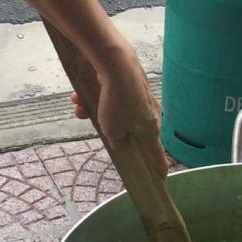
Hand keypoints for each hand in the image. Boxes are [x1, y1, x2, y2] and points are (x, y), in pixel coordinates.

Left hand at [70, 43, 167, 177]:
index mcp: (151, 128)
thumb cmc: (118, 103)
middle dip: (109, 129)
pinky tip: (79, 97)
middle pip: (132, 129)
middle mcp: (150, 112)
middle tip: (98, 127)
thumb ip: (117, 140)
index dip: (158, 167)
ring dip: (96, 112)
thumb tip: (119, 139)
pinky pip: (112, 96)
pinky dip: (96, 98)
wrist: (116, 64)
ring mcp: (141, 96)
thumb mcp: (113, 131)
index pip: (157, 154)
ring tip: (80, 110)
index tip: (162, 178)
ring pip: (116, 111)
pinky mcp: (131, 81)